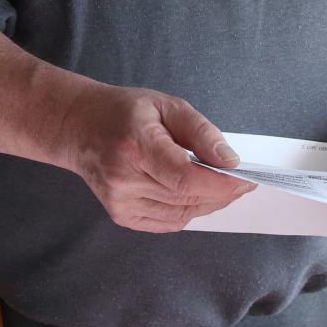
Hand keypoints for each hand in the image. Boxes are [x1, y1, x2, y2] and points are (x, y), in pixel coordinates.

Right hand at [59, 81, 255, 233]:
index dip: (220, 184)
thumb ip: (200, 131)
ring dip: (208, 202)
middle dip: (222, 192)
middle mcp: (124, 179)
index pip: (184, 177)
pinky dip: (189, 209)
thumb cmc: (125, 112)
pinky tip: (196, 193)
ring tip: (223, 185)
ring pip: (181, 213)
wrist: (81, 128)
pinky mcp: (121, 215)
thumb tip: (230, 160)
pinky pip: (168, 222)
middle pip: (186, 197)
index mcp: (135, 145)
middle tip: (242, 180)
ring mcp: (120, 202)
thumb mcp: (167, 105)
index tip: (246, 179)